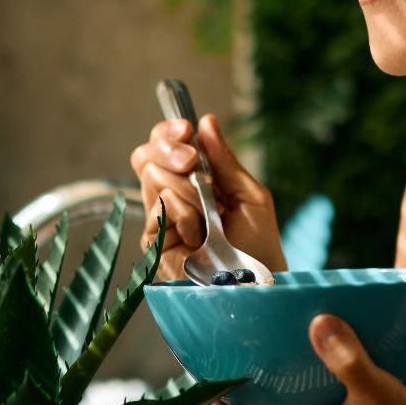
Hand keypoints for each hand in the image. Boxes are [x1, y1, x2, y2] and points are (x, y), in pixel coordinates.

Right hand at [128, 113, 284, 280]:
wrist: (258, 283)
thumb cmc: (259, 243)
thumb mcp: (250, 194)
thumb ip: (225, 161)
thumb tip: (205, 121)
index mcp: (192, 181)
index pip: (163, 146)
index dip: (167, 132)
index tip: (185, 130)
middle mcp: (170, 197)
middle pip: (146, 156)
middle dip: (171, 152)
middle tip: (192, 164)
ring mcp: (160, 220)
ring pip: (152, 178)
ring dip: (188, 192)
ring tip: (208, 218)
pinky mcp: (154, 243)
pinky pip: (159, 208)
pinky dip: (184, 215)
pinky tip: (199, 235)